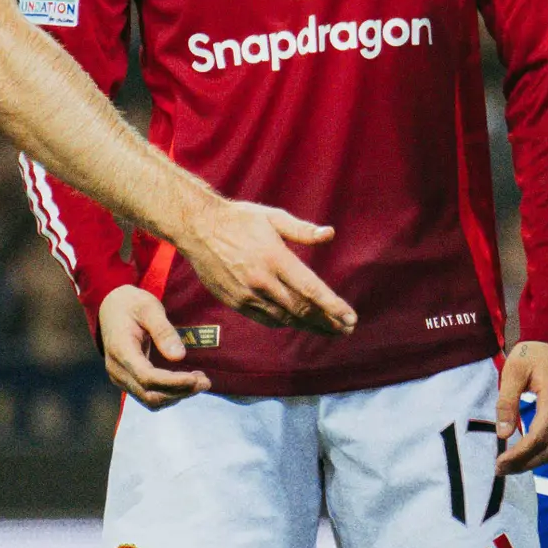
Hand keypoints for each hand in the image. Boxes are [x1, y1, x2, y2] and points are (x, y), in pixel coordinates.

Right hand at [97, 284, 210, 407]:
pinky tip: (187, 382)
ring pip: (150, 399)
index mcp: (120, 350)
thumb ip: (163, 331)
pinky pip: (149, 395)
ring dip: (177, 395)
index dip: (172, 382)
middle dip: (180, 392)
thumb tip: (179, 356)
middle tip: (206, 381)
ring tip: (201, 381)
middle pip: (150, 394)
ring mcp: (120, 378)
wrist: (112, 307)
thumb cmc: (132, 304)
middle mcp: (117, 370)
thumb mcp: (149, 308)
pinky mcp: (128, 380)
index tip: (195, 378)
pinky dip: (170, 393)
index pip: (146, 377)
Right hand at [174, 195, 353, 335]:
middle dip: (327, 322)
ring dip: (310, 326)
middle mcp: (262, 280)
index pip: (310, 289)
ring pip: (285, 318)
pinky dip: (285, 322)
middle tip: (347, 329)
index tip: (350, 317)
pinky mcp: (235, 301)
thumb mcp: (272, 217)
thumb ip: (302, 230)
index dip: (333, 307)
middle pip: (301, 309)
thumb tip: (329, 233)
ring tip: (330, 330)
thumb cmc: (239, 219)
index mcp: (275, 258)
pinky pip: (265, 318)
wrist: (197, 228)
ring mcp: (247, 294)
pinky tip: (298, 323)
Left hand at [492, 340, 547, 474]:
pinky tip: (524, 454)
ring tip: (509, 465)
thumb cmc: (533, 354)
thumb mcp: (513, 371)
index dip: (519, 455)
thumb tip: (503, 435)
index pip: (539, 437)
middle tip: (500, 469)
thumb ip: (507, 402)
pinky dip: (542, 453)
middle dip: (525, 464)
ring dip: (533, 462)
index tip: (498, 462)